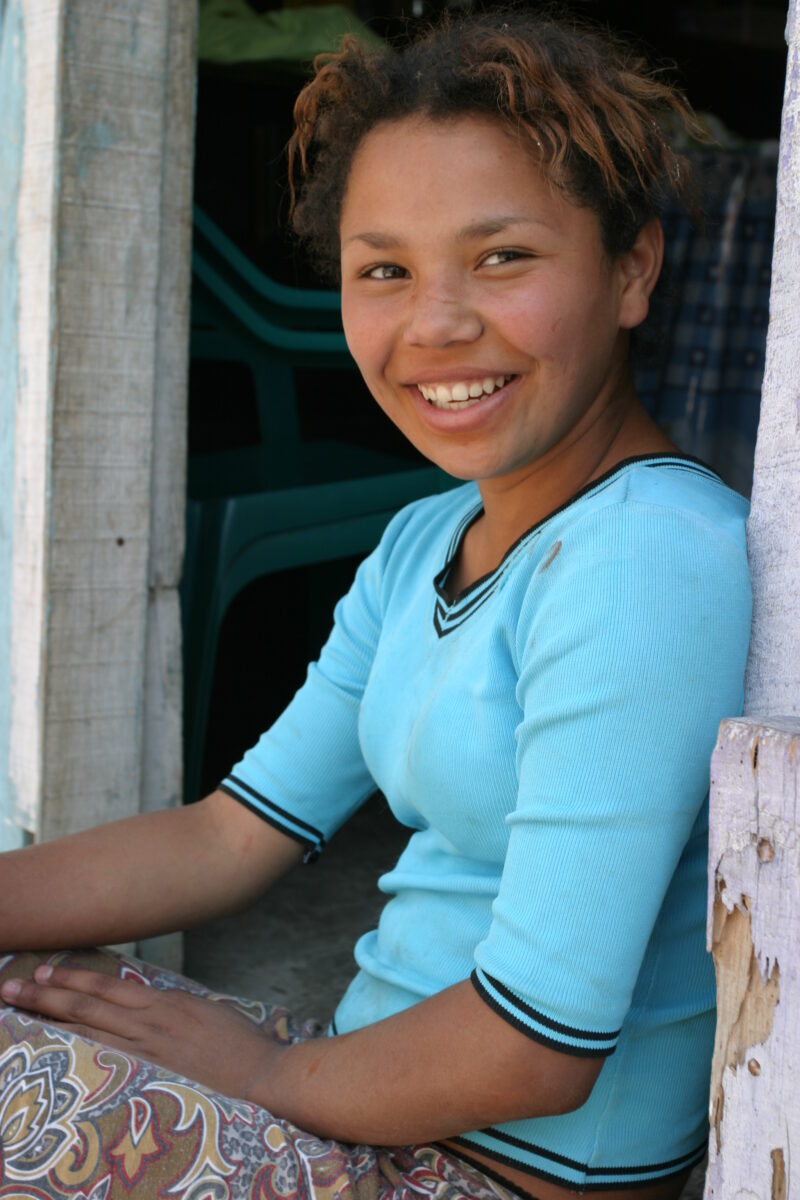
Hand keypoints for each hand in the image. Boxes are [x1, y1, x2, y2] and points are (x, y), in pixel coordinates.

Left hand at [0, 964, 286, 1100]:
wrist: (263, 1074)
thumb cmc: (241, 1047)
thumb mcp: (206, 1013)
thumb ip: (174, 1009)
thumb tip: (149, 1006)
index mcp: (168, 1001)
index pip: (110, 985)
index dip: (75, 978)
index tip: (47, 972)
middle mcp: (154, 1019)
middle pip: (91, 1001)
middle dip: (50, 991)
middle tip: (16, 983)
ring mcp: (152, 1047)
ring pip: (91, 1026)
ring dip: (54, 1013)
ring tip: (23, 1002)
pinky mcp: (154, 1072)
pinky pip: (108, 1055)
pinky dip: (78, 1046)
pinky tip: (56, 1045)